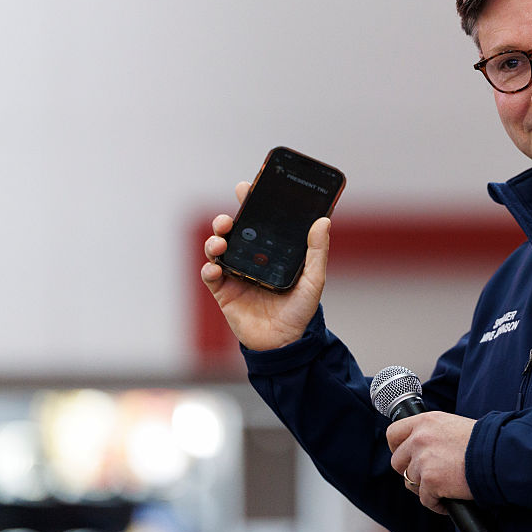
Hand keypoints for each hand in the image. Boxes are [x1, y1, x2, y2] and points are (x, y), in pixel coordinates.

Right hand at [200, 181, 330, 350]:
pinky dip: (209, 268)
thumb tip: (323, 221)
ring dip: (214, 240)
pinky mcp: (224, 293)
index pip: (257, 221)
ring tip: (221, 242)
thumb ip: (317, 251)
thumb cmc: (301, 310)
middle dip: (225, 220)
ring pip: (217, 249)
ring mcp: (235, 275)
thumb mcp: (314, 279)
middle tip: (228, 219)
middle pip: (232, 232)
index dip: (248, 203)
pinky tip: (216, 268)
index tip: (244, 187)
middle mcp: (250, 259)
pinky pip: (210, 275)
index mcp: (270, 251)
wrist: (286, 344)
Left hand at [386, 412, 475, 514]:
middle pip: (397, 462)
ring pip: (411, 483)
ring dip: (425, 488)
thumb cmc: (482, 442)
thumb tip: (419, 450)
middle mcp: (420, 438)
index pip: (393, 433)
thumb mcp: (451, 426)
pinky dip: (437, 504)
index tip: (405, 457)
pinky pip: (425, 499)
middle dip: (410, 472)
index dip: (397, 448)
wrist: (498, 455)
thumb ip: (431, 434)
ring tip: (443, 488)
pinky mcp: (431, 481)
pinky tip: (448, 500)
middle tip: (426, 477)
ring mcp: (423, 460)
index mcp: (425, 421)